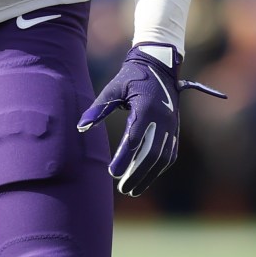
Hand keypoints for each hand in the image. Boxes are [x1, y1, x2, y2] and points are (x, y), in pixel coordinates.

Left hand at [77, 43, 224, 197]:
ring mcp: (171, 126)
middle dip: (137, 173)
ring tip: (133, 189)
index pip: (135, 139)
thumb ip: (98, 108)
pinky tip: (146, 178)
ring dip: (149, 175)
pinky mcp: (175, 130)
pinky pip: (169, 154)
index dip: (124, 158)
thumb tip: (81, 127)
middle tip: (122, 188)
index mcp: (146, 108)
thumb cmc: (131, 78)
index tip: (112, 173)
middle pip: (151, 153)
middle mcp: (162, 119)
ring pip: (162, 157)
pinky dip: (159, 168)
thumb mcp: (113, 88)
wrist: (159, 67)